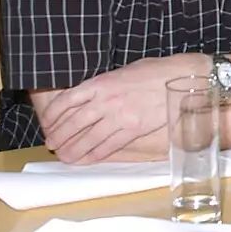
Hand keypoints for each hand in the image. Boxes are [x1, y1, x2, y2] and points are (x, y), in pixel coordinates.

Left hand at [39, 55, 204, 163]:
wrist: (182, 78)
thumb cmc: (155, 71)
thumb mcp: (124, 71)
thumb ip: (105, 85)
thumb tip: (89, 96)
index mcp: (101, 82)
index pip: (66, 100)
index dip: (53, 115)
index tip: (48, 123)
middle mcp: (106, 100)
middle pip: (73, 123)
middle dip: (59, 136)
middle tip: (52, 144)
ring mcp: (119, 115)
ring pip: (87, 138)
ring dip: (73, 150)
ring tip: (64, 156)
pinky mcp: (133, 128)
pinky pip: (108, 146)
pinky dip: (94, 155)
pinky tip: (86, 160)